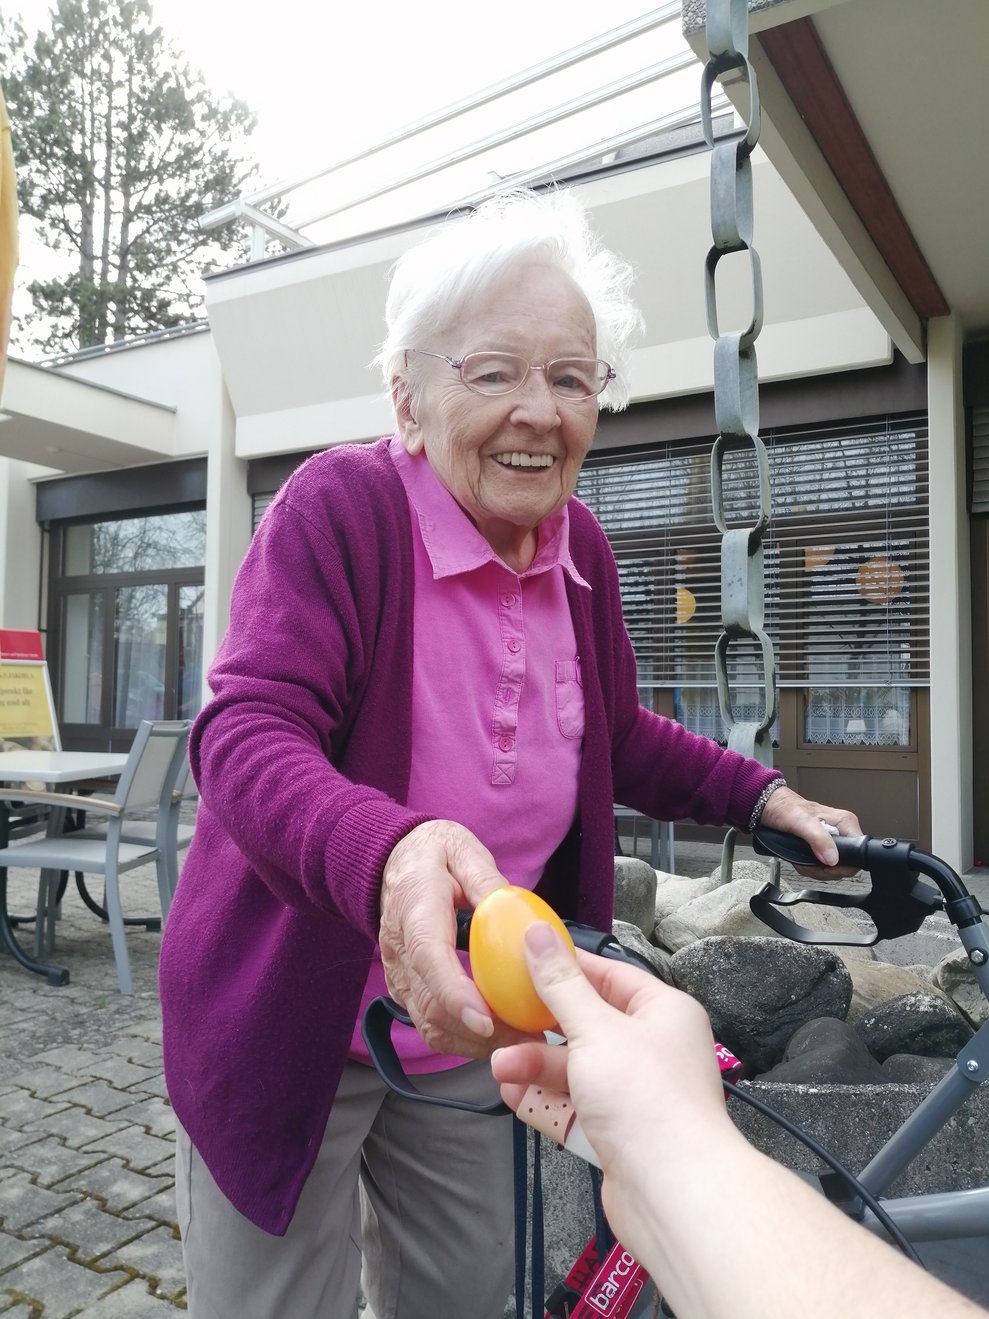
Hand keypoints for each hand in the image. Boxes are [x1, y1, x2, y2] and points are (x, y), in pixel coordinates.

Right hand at [379, 819, 531, 1057]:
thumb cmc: (432, 854)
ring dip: (473, 1043)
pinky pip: (430, 1024)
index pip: (428, 960)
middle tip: (526, 1039)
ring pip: (429, 1024)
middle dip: (478, 1032)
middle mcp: (399, 950)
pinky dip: (463, 1039)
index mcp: (413, 910)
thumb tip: (513, 907)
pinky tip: (499, 1037)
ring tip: (519, 1044)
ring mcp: (398, 974)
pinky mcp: (405, 988)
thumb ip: (486, 878)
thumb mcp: (462, 850)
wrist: (393, 860)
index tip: (487, 1020)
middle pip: (430, 1005)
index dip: (455, 995)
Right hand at [491, 923, 739, 1257]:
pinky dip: (546, 1101)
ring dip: (537, 1066)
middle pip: (588, 1025)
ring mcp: (635, 1094)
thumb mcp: (595, 1029)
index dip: (566, 967)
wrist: (672, 1193)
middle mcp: (653, 1048)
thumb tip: (537, 933)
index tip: (522, 960)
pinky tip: (513, 1096)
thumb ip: (560, 984)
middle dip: (540, 1026)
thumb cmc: (643, 1096)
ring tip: (498, 1067)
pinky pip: (575, 1107)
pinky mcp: (618, 1132)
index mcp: (662, 1012)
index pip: (609, 976)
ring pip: (577, 1068)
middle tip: (500, 1018)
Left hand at [758, 785, 861, 875]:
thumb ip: (819, 839)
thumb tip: (832, 858)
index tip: (825, 865)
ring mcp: (833, 840)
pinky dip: (813, 868)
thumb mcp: (802, 822)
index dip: (843, 865)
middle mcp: (841, 831)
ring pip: (835, 868)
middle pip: (847, 865)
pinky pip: (825, 866)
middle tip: (810, 864)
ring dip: (817, 870)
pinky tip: (803, 861)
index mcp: (845, 823)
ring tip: (803, 861)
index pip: (858, 853)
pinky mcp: (822, 847)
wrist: (771, 808)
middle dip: (826, 870)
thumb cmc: (785, 808)